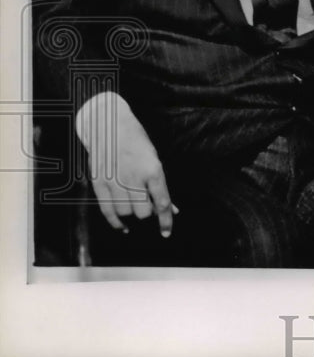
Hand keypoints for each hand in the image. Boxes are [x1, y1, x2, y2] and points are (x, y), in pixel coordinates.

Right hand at [75, 92, 176, 236]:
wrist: (108, 124)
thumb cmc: (136, 140)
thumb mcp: (154, 159)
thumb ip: (161, 186)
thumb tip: (172, 209)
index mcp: (153, 170)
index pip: (162, 203)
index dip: (166, 221)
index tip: (166, 232)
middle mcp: (134, 179)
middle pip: (144, 213)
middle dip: (148, 212)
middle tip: (148, 205)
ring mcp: (115, 182)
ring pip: (127, 213)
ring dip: (132, 212)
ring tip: (134, 203)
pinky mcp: (99, 184)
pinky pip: (107, 212)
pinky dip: (116, 223)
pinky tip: (123, 227)